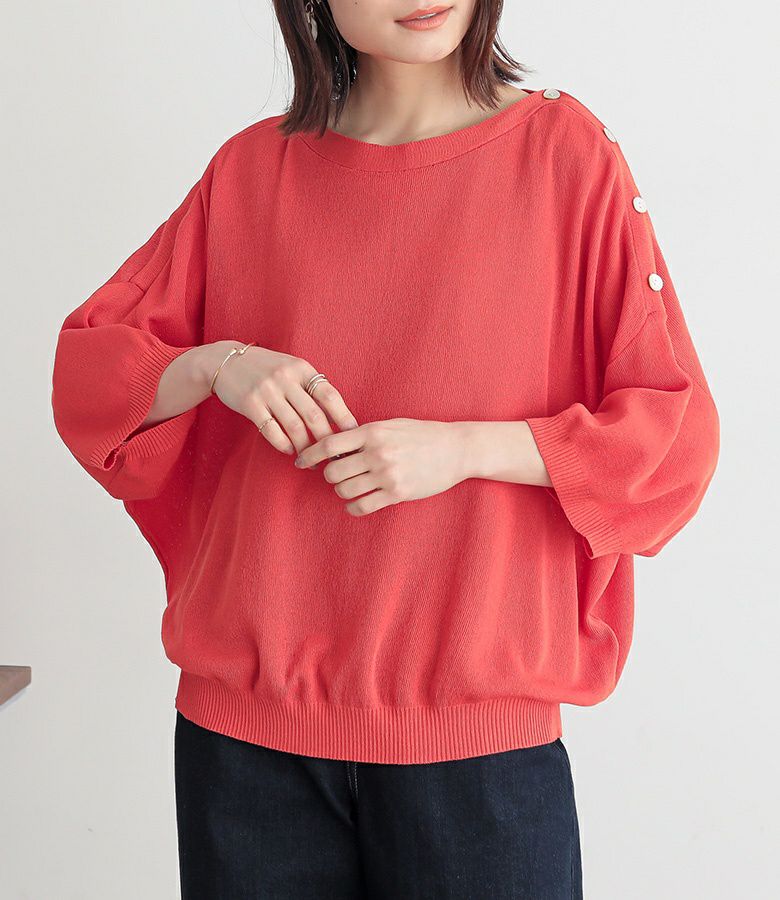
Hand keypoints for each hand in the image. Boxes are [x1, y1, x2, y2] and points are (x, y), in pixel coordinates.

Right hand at [204, 341, 358, 454]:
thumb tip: (338, 416)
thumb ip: (311, 386)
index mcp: (301, 368)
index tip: (352, 436)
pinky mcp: (250, 404)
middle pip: (315, 416)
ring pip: (295, 427)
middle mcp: (286, 378)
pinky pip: (272, 431)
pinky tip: (289, 451)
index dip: (344, 418)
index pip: (330, 396)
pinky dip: (284, 445)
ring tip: (311, 461)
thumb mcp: (291, 367)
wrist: (225, 361)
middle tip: (333, 457)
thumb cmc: (265, 368)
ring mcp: (267, 391)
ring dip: (305, 448)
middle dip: (327, 441)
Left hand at [293, 418, 468, 515]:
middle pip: (333, 471)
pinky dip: (353, 507)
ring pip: (345, 490)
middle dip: (330, 476)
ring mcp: (387, 474)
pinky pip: (362, 505)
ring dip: (342, 491)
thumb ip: (364, 433)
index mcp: (373, 432)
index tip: (300, 461)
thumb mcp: (391, 425)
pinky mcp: (397, 493)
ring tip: (350, 488)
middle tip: (336, 476)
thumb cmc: (423, 434)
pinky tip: (356, 503)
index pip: (329, 444)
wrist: (456, 448)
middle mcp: (377, 453)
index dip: (309, 454)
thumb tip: (334, 444)